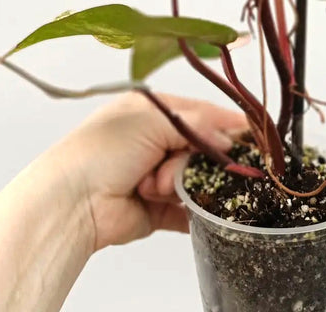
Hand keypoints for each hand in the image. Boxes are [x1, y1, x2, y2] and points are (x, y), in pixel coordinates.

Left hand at [57, 92, 245, 250]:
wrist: (72, 202)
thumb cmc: (102, 150)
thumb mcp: (151, 122)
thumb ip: (195, 125)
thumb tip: (230, 137)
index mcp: (152, 111)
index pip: (200, 113)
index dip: (226, 124)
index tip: (253, 135)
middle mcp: (156, 141)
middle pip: (202, 148)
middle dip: (196, 159)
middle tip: (176, 166)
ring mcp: (158, 176)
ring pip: (197, 180)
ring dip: (182, 185)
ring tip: (156, 188)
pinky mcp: (158, 210)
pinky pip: (189, 211)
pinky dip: (193, 213)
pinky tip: (195, 212)